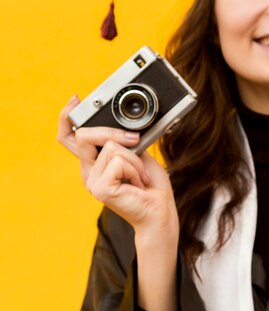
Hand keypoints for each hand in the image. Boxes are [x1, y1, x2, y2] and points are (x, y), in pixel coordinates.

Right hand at [57, 95, 177, 236]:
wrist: (159, 211)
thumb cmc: (151, 185)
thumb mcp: (137, 153)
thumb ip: (123, 140)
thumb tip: (120, 126)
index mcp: (94, 162)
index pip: (69, 138)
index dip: (66, 117)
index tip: (75, 100)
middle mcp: (88, 172)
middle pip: (85, 135)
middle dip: (113, 132)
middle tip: (136, 141)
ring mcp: (92, 181)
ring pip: (111, 147)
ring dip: (135, 158)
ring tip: (140, 176)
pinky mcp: (101, 188)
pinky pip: (119, 160)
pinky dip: (136, 168)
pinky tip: (138, 183)